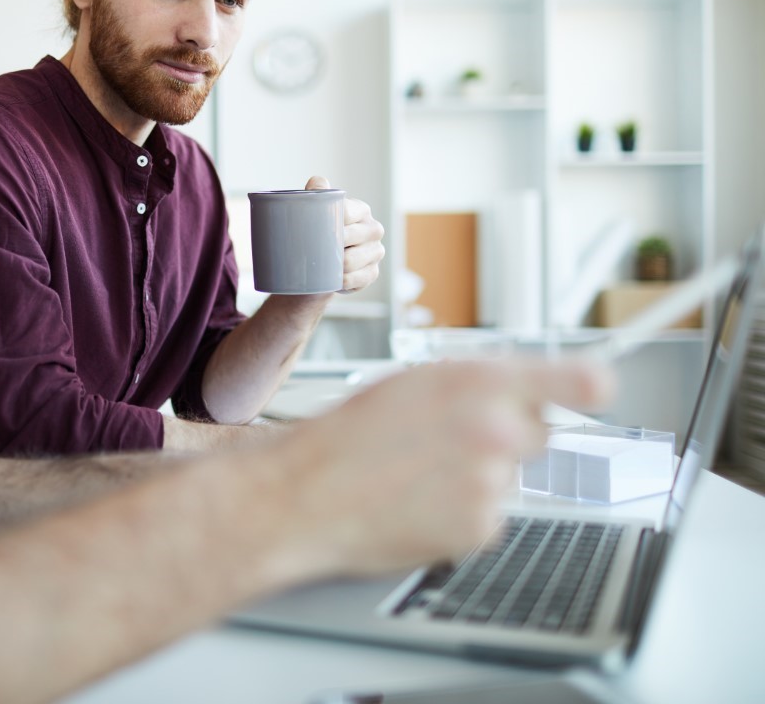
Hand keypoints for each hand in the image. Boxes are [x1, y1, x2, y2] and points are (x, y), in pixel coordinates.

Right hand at [281, 358, 614, 576]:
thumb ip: (474, 385)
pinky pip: (489, 517)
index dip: (590, 384)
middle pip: (538, 434)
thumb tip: (521, 394)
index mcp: (475, 380)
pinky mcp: (481, 527)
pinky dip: (461, 514)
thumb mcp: (410, 384)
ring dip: (476, 479)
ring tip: (416, 476)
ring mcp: (491, 481)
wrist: (305, 494)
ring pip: (508, 478)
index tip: (602, 388)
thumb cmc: (346, 437)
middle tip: (449, 444)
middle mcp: (494, 427)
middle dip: (506, 438)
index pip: (572, 380)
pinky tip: (418, 504)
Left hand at [304, 176, 383, 291]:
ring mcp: (376, 252)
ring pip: (351, 261)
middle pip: (349, 238)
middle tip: (311, 248)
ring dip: (334, 266)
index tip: (311, 228)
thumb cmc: (319, 232)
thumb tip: (316, 182)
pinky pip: (355, 279)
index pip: (345, 212)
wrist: (321, 264)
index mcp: (361, 210)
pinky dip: (342, 281)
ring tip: (321, 265)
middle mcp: (373, 229)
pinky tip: (334, 280)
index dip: (328, 221)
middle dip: (330, 244)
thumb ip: (316, 193)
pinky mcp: (373, 273)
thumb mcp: (316, 211)